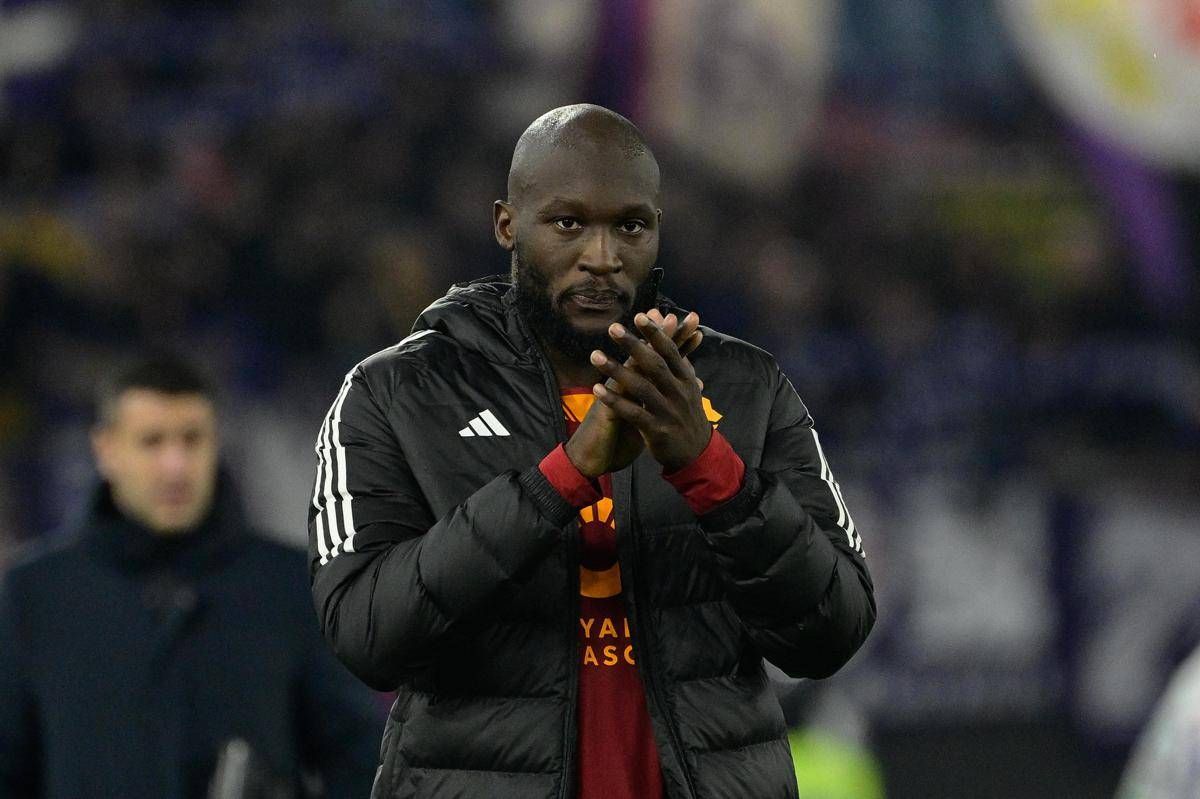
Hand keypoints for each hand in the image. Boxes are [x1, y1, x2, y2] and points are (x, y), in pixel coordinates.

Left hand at [591, 313, 711, 472]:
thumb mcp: (690, 390)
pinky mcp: (657, 430)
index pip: (670, 352)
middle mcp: (678, 392)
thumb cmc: (688, 417)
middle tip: (613, 328)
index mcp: (686, 380)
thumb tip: (681, 337)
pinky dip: (615, 401)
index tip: (641, 315)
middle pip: (654, 365)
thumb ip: (681, 365)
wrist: (697, 455)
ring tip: (595, 355)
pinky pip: (633, 413)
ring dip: (616, 370)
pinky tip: (598, 389)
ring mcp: (668, 412)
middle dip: (633, 345)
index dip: (656, 334)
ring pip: (640, 387)